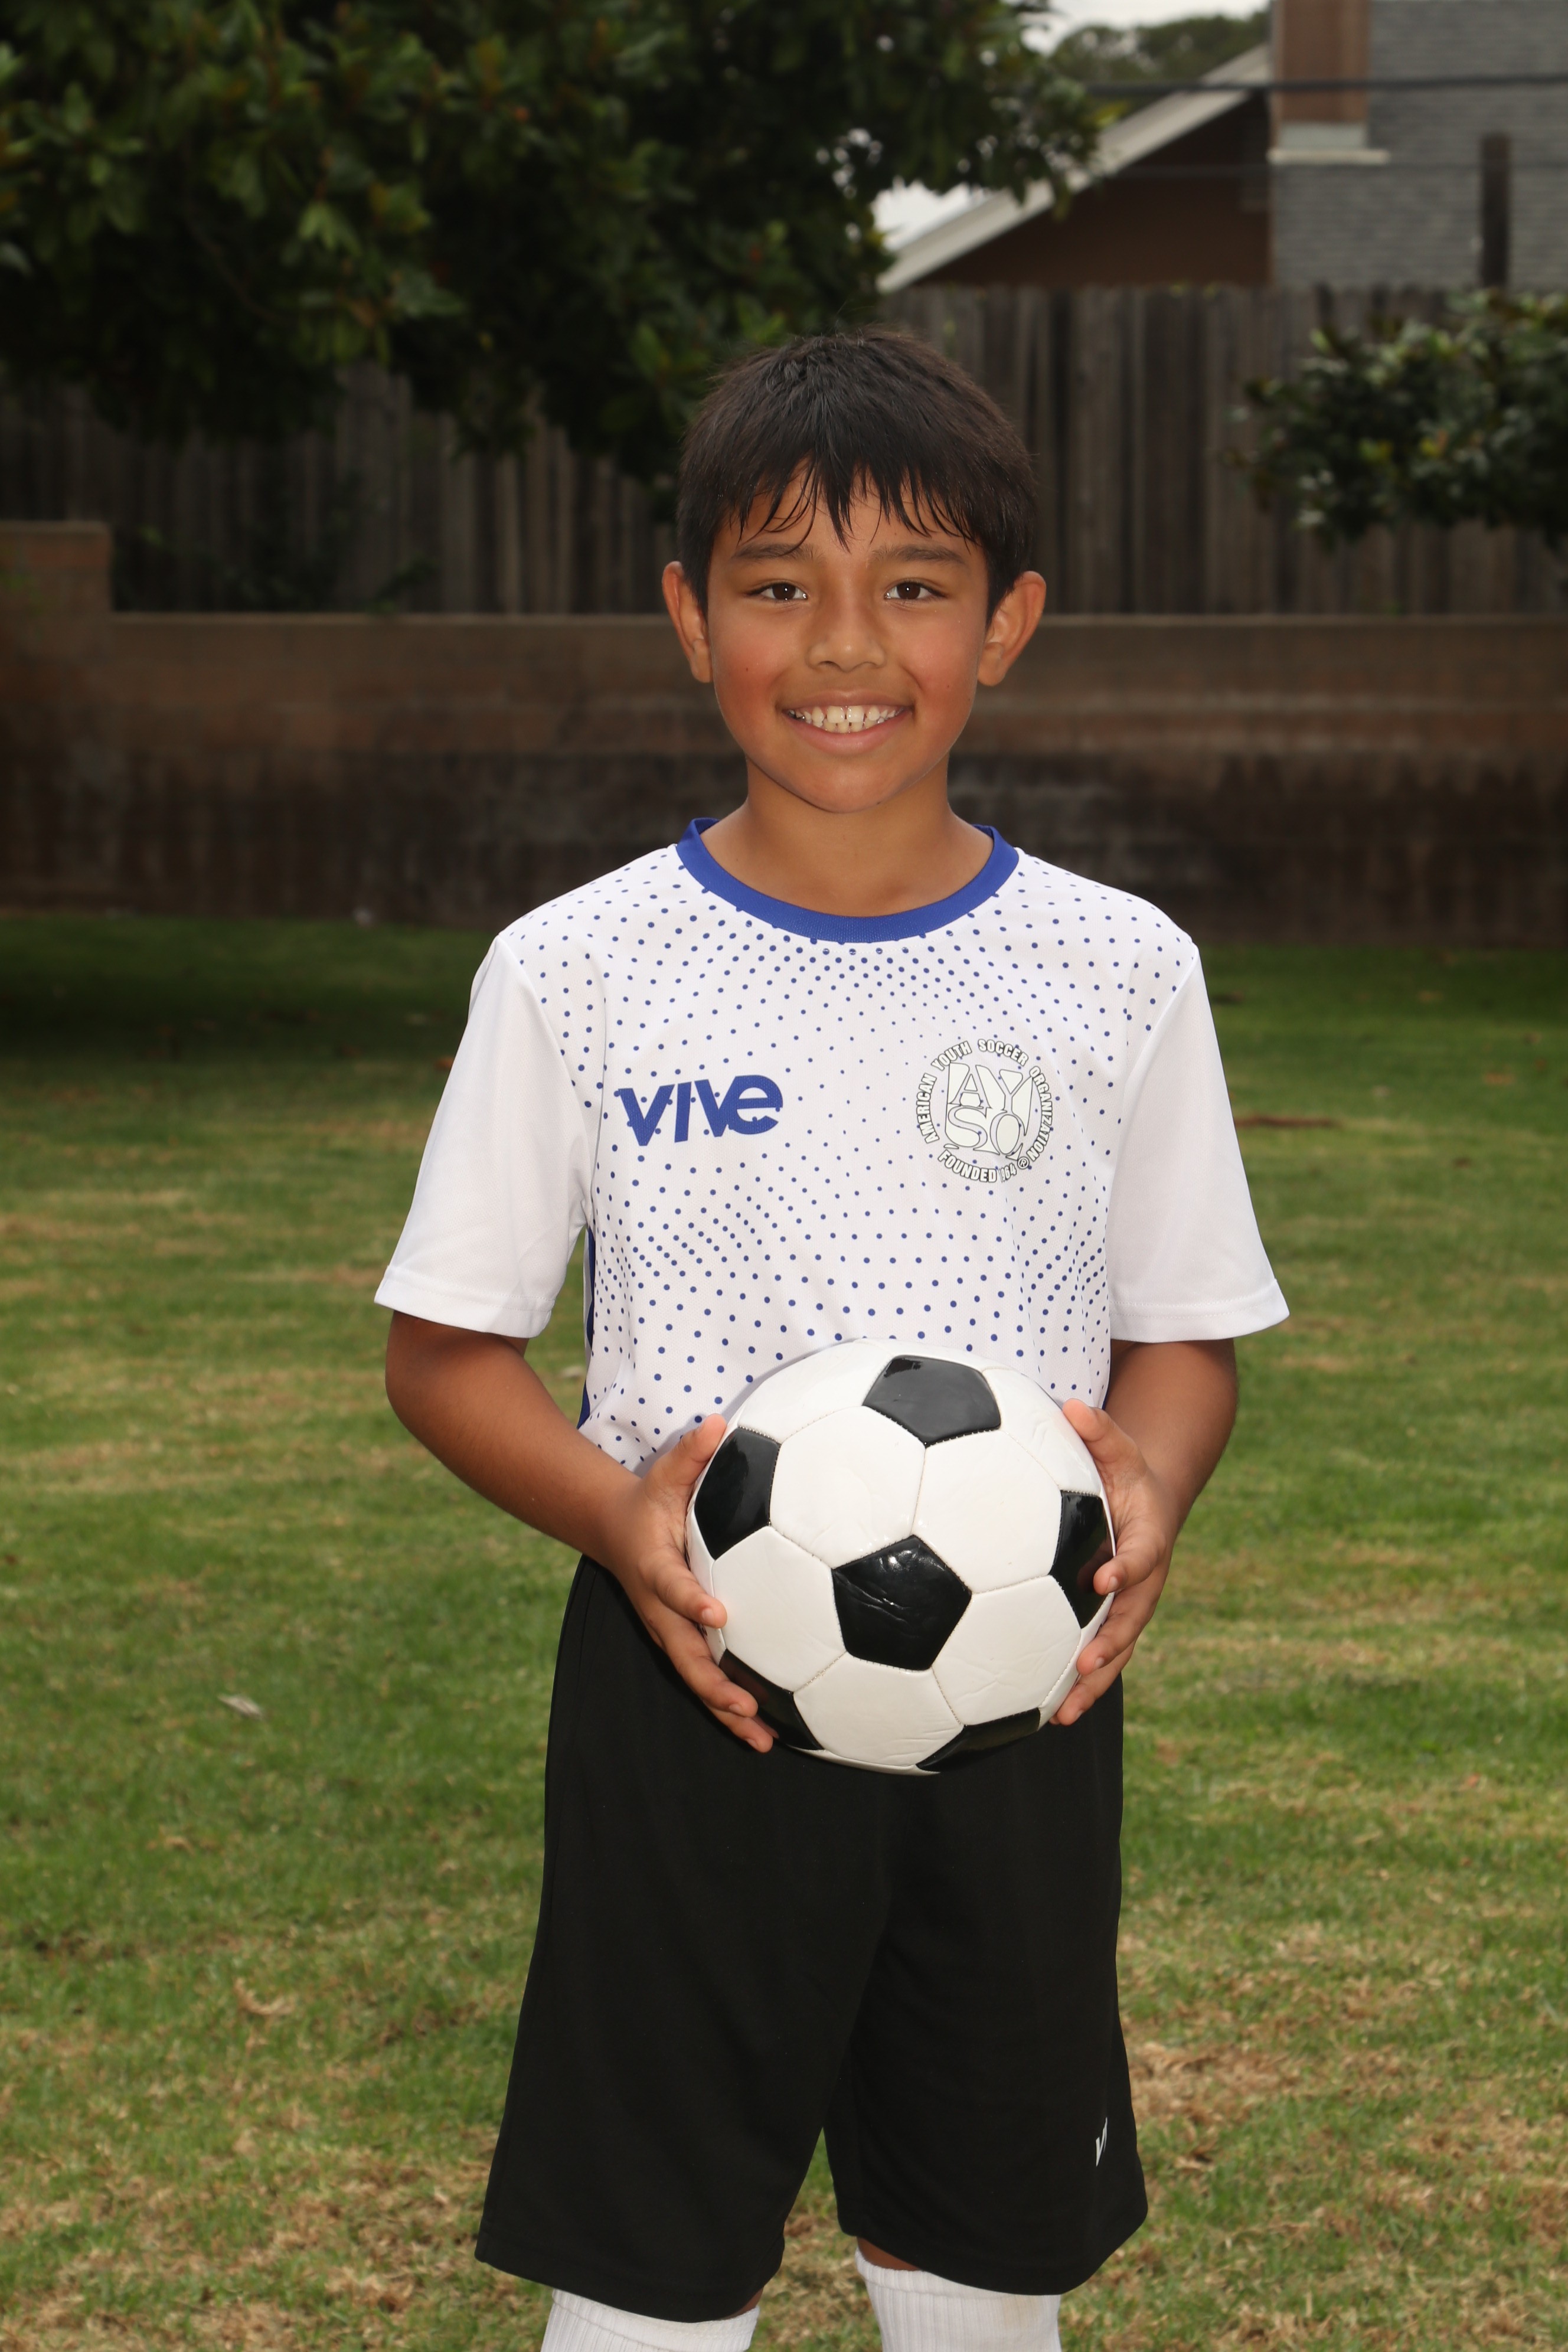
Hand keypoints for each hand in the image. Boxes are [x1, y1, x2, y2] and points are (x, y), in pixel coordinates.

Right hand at [601, 1416, 774, 1752]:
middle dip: (714, 1683)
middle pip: (684, 1654)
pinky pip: (704, 1681)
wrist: (615, 1531)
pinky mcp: (682, 1644)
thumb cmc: (650, 1500)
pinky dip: (729, 1710)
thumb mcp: (664, 1473)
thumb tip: (716, 1422)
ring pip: (695, 1679)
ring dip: (725, 1710)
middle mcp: (661, 1610)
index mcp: (656, 1568)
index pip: (674, 1588)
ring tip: (762, 1738)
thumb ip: (691, 1453)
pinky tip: (765, 1734)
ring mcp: (669, 1632)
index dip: (692, 1602)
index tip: (718, 1615)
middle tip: (746, 1704)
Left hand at [1050, 1399, 1181, 1726]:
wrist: (1149, 1504)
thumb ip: (1099, 1431)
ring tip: (1063, 1716)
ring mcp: (1128, 1607)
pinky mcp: (1109, 1622)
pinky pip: (1096, 1656)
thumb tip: (1072, 1405)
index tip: (1103, 1580)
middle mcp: (1143, 1582)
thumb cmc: (1127, 1473)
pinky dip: (1077, 1685)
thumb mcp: (1119, 1448)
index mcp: (1148, 1540)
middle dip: (1110, 1647)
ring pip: (1115, 1652)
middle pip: (1131, 1621)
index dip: (1125, 1570)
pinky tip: (1043, 1714)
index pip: (1141, 1557)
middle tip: (1083, 1667)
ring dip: (1093, 1684)